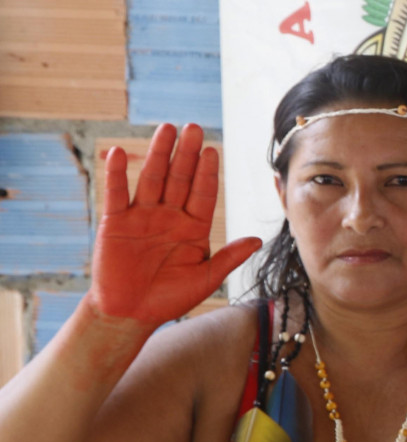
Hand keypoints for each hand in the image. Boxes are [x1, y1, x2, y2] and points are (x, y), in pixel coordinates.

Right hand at [88, 124, 261, 327]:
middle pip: (179, 179)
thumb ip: (228, 258)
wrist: (131, 313)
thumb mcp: (205, 278)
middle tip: (193, 128)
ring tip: (166, 129)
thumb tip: (257, 241)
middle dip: (186, 154)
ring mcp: (142, 216)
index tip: (212, 151)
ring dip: (158, 154)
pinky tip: (121, 152)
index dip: (206, 173)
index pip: (203, 193)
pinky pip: (116, 194)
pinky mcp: (115, 223)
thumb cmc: (170, 297)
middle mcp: (169, 215)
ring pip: (152, 179)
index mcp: (193, 226)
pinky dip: (117, 174)